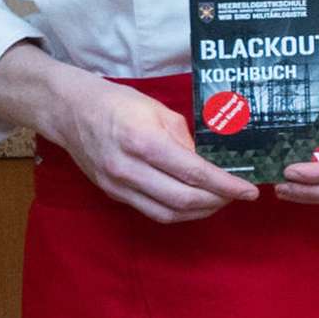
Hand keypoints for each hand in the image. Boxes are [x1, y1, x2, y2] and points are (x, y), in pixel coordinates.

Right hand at [41, 69, 259, 223]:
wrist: (69, 111)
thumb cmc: (116, 103)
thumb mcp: (158, 111)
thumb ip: (185, 140)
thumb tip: (208, 164)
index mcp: (144, 141)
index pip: (194, 173)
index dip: (226, 186)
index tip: (249, 191)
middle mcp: (129, 169)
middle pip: (183, 200)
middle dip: (218, 202)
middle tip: (237, 196)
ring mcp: (118, 185)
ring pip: (168, 214)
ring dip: (199, 212)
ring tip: (219, 201)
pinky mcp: (113, 194)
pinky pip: (151, 211)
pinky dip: (177, 212)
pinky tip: (193, 203)